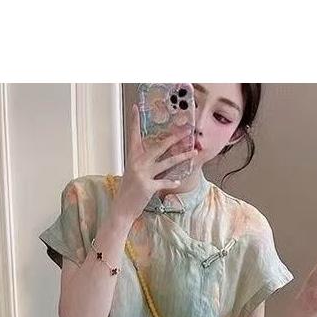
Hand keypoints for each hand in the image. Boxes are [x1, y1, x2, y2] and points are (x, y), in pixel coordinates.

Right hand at [114, 103, 195, 218]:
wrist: (122, 209)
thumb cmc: (129, 191)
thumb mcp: (133, 172)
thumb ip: (143, 162)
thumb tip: (156, 155)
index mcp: (132, 157)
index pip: (133, 136)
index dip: (134, 122)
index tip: (135, 108)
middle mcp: (137, 163)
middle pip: (159, 146)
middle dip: (175, 138)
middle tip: (186, 130)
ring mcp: (142, 174)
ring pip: (167, 162)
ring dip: (182, 157)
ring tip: (193, 152)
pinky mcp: (148, 186)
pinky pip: (164, 182)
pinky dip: (171, 182)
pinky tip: (177, 181)